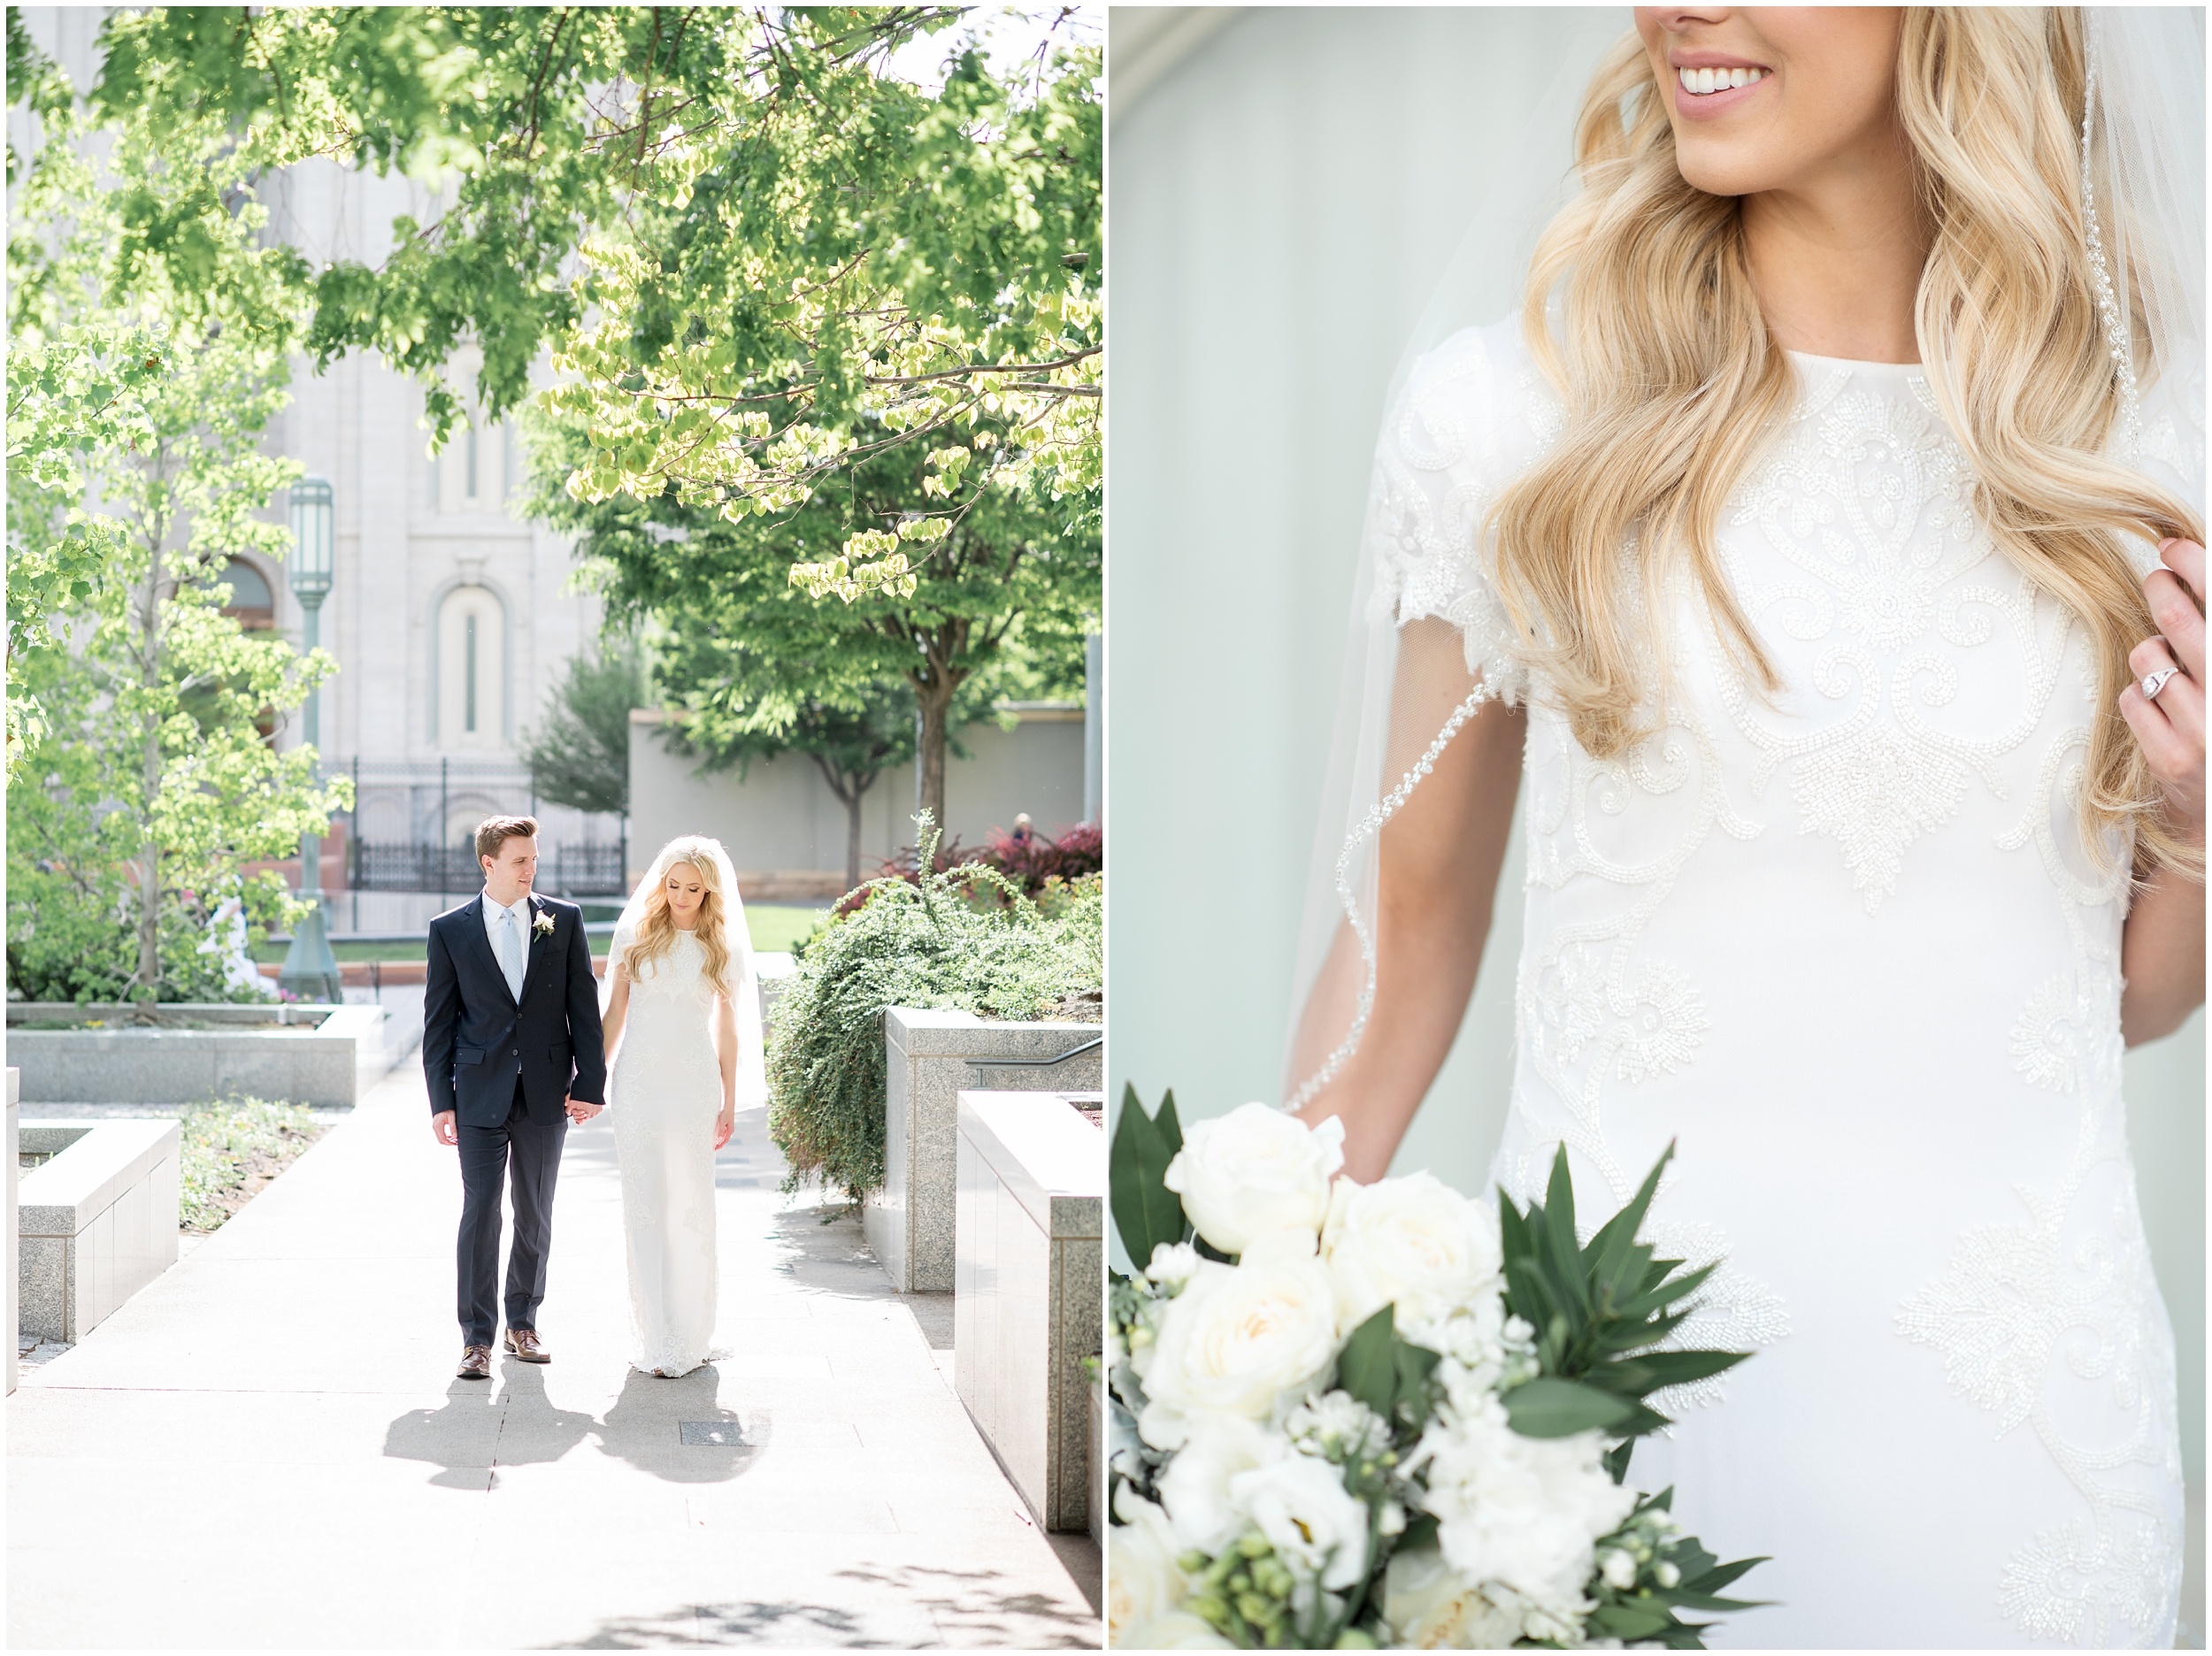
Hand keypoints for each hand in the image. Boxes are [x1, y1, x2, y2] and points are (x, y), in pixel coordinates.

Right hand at [431, 1110, 457, 1146]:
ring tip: (454, 1140)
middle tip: (455, 1142)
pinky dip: (444, 1137)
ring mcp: (434, 1127)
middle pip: (440, 1140)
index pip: (443, 1139)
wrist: (443, 1104)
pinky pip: (439, 1134)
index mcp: (438, 1126)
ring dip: (446, 1140)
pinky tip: (450, 1136)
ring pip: (439, 1138)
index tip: (455, 1143)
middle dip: (448, 1143)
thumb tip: (455, 1137)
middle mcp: (435, 1127)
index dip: (449, 1143)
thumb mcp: (452, 1118)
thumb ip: (453, 1127)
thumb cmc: (448, 1109)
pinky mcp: (436, 1126)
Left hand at [565, 1095, 603, 1124]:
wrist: (592, 1090)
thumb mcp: (571, 1103)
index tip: (576, 1114)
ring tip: (585, 1104)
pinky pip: (595, 1110)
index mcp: (586, 1117)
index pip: (580, 1123)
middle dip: (581, 1114)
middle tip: (580, 1108)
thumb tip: (568, 1113)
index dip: (576, 1118)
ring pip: (590, 1114)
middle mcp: (593, 1115)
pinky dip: (592, 1107)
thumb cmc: (582, 1097)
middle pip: (585, 1118)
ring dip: (587, 1110)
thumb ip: (568, 1110)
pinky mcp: (600, 1108)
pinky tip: (589, 1103)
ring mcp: (597, 1111)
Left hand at [713, 1105, 734, 1150]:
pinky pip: (723, 1132)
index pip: (725, 1141)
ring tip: (714, 1143)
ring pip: (724, 1136)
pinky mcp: (727, 1125)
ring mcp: (729, 1127)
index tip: (715, 1149)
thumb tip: (719, 1139)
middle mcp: (730, 1130)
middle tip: (714, 1148)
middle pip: (725, 1140)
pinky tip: (716, 1136)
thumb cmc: (725, 1113)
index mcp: (730, 1130)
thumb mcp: (722, 1122)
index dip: (720, 1145)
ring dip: (720, 1140)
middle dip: (720, 1144)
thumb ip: (721, 1131)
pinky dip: (720, 1136)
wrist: (728, 1106)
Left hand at [2119, 538, 2205, 848]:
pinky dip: (2137, 696)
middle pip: (2184, 622)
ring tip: (2169, 667)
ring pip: (2150, 659)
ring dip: (2151, 654)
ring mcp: (2205, 729)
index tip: (2173, 546)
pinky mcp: (2171, 758)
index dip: (2198, 567)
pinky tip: (2157, 708)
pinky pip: (2131, 698)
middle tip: (2156, 577)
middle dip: (2163, 589)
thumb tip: (2191, 580)